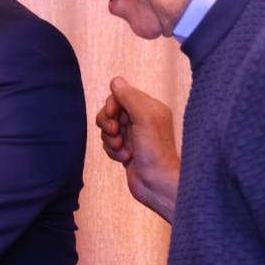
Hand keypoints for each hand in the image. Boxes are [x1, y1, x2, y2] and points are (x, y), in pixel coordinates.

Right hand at [95, 77, 179, 222]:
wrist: (158, 184)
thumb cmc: (155, 151)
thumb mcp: (144, 118)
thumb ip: (129, 97)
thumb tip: (116, 81)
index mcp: (150, 108)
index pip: (120, 94)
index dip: (112, 104)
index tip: (114, 116)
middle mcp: (142, 120)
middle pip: (110, 111)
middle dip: (108, 123)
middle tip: (117, 134)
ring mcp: (134, 135)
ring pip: (107, 128)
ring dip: (110, 139)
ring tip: (123, 149)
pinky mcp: (126, 150)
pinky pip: (108, 143)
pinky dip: (112, 150)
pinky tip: (125, 158)